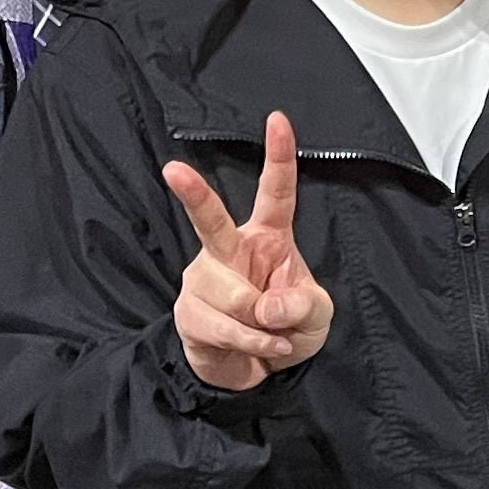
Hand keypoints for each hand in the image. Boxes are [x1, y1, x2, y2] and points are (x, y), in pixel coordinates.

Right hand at [162, 112, 332, 390]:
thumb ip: (302, 304)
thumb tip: (267, 306)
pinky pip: (226, 328)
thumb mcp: (315, 314)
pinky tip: (260, 345)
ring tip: (268, 331)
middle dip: (192, 194)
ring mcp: (204, 279)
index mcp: (268, 236)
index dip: (279, 157)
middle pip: (211, 219)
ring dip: (262, 325)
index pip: (275, 193)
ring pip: (235, 298)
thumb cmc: (287, 326)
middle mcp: (230, 250)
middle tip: (173, 169)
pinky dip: (253, 343)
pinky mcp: (189, 312)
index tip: (278, 120)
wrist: (255, 369)